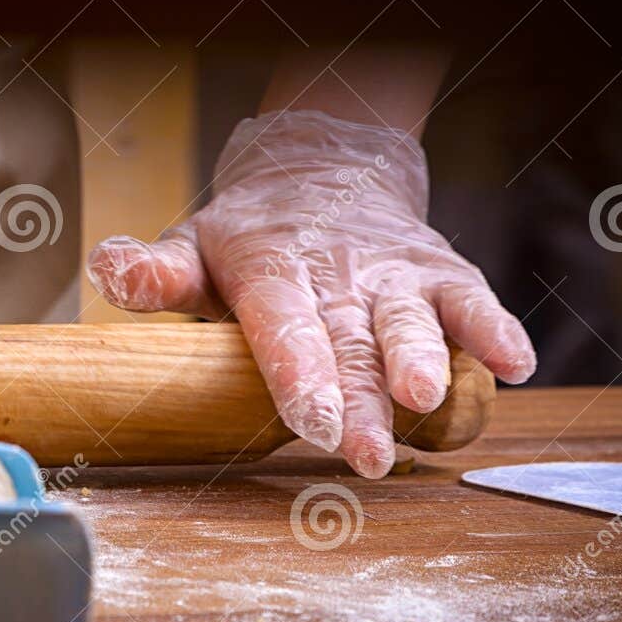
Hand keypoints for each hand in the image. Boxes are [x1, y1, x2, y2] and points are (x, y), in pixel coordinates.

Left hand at [85, 109, 534, 477]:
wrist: (324, 170)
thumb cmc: (246, 237)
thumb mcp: (192, 247)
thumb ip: (155, 273)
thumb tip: (107, 268)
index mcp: (271, 270)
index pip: (282, 324)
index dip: (298, 372)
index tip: (313, 419)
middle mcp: (338, 272)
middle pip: (349, 340)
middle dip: (360, 397)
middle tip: (362, 451)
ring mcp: (393, 273)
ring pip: (411, 319)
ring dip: (423, 358)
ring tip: (428, 398)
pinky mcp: (440, 274)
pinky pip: (470, 300)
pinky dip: (494, 329)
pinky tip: (514, 365)